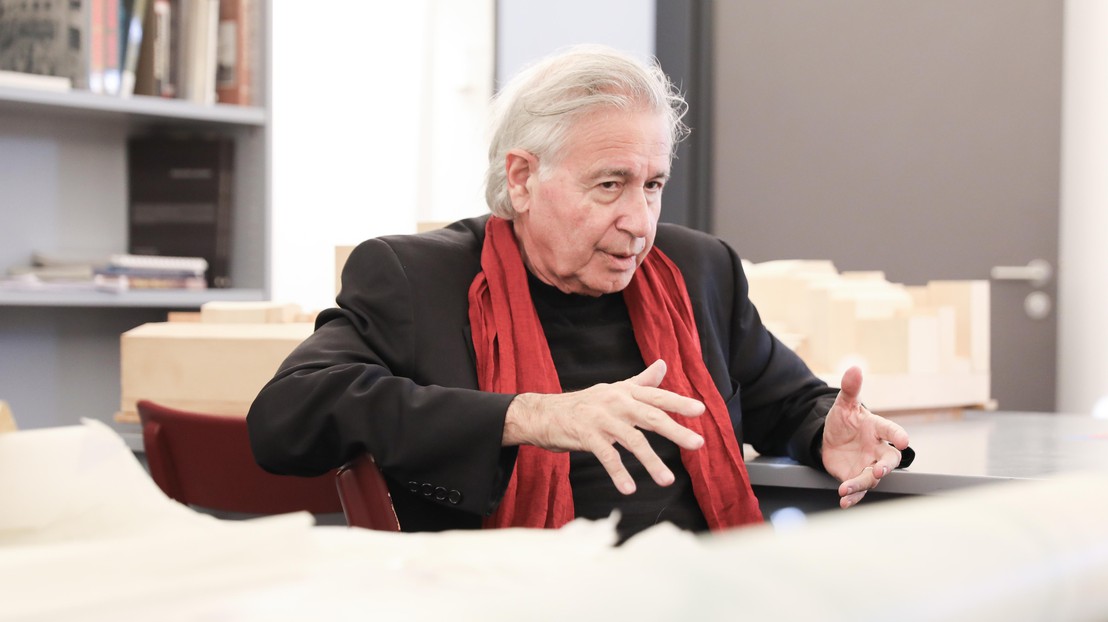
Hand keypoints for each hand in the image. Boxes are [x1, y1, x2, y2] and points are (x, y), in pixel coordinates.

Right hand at [502, 359, 704, 494]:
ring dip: (652, 461)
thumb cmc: (583, 404)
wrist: (543, 413)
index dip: (679, 403)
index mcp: (625, 391)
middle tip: (698, 444)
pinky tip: (629, 488)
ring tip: (668, 480)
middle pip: (652, 417)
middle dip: (676, 431)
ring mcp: (601, 419)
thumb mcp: (613, 390)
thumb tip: (662, 364)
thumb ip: (640, 381)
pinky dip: (619, 473)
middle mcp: (616, 402)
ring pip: (633, 440)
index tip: (700, 411)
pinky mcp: (586, 436)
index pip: (657, 396)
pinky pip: (607, 456)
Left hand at [821, 366, 909, 508]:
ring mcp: (868, 465)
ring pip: (872, 477)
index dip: (898, 435)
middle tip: (879, 470)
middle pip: (890, 459)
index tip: (903, 440)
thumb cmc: (844, 421)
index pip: (892, 431)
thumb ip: (850, 389)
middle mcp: (877, 449)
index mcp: (877, 429)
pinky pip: (858, 489)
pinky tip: (844, 501)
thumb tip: (854, 368)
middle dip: (886, 466)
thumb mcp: (844, 404)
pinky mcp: (856, 477)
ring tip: (846, 488)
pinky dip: (852, 496)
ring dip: (861, 484)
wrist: (830, 439)